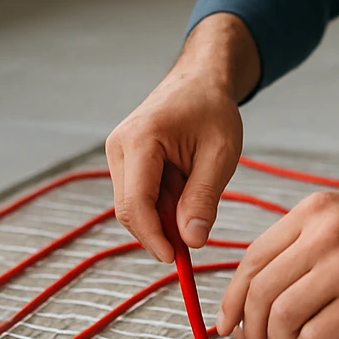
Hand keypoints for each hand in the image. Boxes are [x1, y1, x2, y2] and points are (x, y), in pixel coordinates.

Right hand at [105, 68, 243, 263]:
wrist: (200, 80)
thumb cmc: (212, 110)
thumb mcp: (220, 154)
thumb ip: (204, 198)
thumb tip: (191, 241)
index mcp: (140, 140)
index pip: (135, 204)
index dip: (153, 237)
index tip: (176, 259)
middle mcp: (119, 146)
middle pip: (130, 210)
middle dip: (160, 230)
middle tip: (195, 236)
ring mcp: (117, 153)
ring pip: (134, 205)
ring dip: (163, 214)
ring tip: (196, 190)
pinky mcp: (124, 159)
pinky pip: (139, 195)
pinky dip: (161, 203)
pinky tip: (185, 187)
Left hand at [214, 190, 338, 338]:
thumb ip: (299, 244)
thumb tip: (254, 295)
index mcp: (312, 213)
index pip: (253, 260)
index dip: (233, 298)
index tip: (229, 322)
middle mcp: (323, 235)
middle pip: (260, 291)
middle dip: (250, 328)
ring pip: (282, 317)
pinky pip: (314, 336)